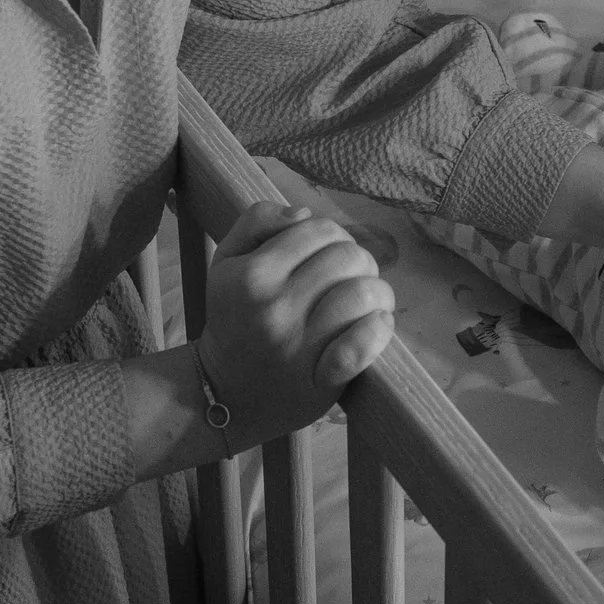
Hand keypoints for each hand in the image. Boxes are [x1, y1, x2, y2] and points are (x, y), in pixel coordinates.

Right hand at [195, 202, 396, 432]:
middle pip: (349, 257)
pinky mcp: (322, 380)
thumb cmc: (234, 318)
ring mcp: (299, 345)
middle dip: (358, 262)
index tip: (327, 256)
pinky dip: (378, 331)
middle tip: (347, 280)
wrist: (225, 391)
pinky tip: (376, 325)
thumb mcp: (227, 261)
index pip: (320, 229)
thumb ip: (257, 222)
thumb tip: (304, 213)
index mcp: (253, 274)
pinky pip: (362, 346)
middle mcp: (275, 307)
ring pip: (364, 293)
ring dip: (376, 294)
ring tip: (365, 303)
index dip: (333, 236)